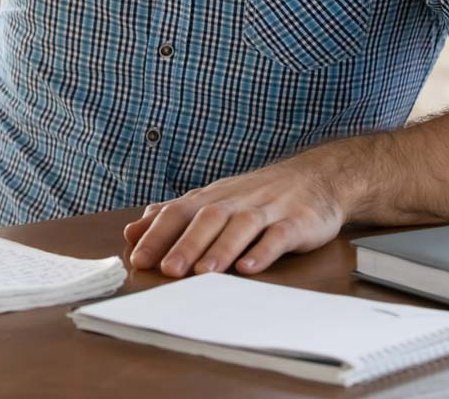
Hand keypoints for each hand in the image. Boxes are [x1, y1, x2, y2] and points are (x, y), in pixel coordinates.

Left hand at [122, 152, 353, 277]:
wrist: (316, 177)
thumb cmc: (256, 195)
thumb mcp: (213, 200)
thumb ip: (174, 216)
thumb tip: (133, 230)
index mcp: (212, 198)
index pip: (179, 212)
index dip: (158, 234)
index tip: (138, 258)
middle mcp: (236, 201)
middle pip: (207, 219)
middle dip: (185, 244)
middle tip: (167, 270)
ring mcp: (267, 210)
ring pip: (240, 226)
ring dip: (221, 249)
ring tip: (204, 272)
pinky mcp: (296, 222)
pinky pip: (278, 236)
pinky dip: (263, 251)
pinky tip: (250, 267)